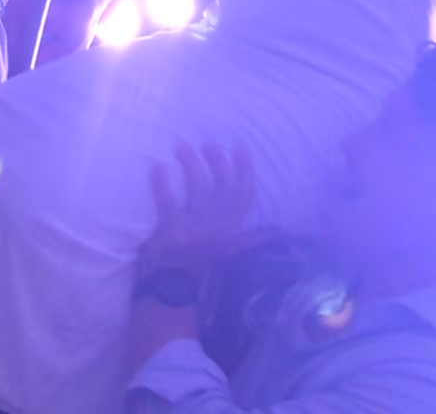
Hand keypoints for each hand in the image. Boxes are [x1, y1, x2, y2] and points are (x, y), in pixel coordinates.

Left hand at [137, 143, 259, 285]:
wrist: (174, 288)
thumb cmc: (202, 266)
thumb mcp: (233, 254)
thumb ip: (253, 239)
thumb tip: (278, 230)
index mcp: (232, 230)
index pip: (244, 195)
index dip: (244, 170)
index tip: (239, 148)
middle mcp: (215, 226)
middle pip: (220, 186)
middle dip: (217, 162)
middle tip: (208, 146)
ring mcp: (192, 228)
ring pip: (196, 189)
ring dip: (191, 165)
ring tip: (182, 148)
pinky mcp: (169, 231)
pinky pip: (167, 203)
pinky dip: (161, 184)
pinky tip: (157, 166)